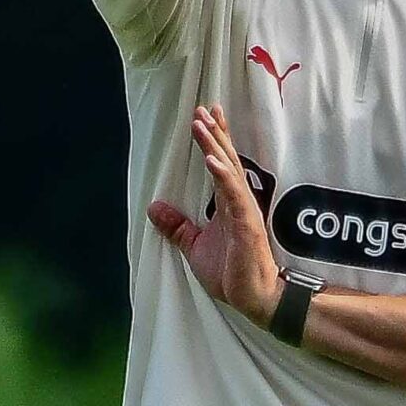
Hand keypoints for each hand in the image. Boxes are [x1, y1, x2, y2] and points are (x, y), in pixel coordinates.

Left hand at [148, 103, 281, 327]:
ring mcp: (244, 210)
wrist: (252, 297)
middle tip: (203, 107)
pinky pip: (234, 195)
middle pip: (227, 159)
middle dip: (215, 133)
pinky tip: (212, 159)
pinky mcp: (247, 224)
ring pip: (229, 170)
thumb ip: (177, 226)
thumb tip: (153, 207)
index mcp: (228, 203)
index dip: (214, 139)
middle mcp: (238, 201)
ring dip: (215, 145)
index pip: (221, 164)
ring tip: (202, 123)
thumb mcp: (194, 246)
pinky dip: (223, 176)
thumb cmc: (230, 272)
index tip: (205, 116)